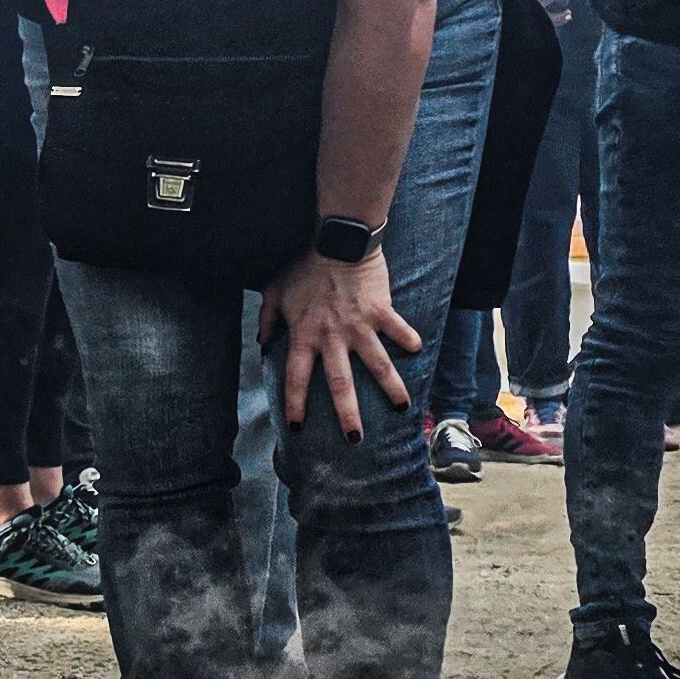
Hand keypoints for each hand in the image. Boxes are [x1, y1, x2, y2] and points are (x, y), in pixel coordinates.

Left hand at [258, 247, 420, 439]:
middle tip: (355, 439)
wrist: (336, 239)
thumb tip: (262, 341)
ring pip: (377, 365)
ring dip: (391, 388)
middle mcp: (332, 337)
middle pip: (339, 384)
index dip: (295, 403)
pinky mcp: (381, 311)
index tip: (297, 426)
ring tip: (403, 407)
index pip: (296, 377)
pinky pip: (397, 330)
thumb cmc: (304, 265)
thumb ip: (267, 318)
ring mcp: (359, 326)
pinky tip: (417, 351)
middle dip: (347, 414)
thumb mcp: (275, 290)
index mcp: (304, 335)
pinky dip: (408, 340)